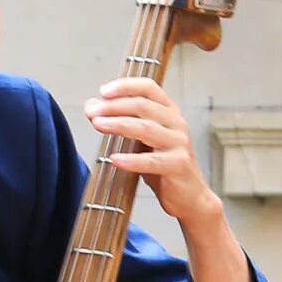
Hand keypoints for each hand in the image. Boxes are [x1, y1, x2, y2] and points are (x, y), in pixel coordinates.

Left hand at [86, 78, 218, 225]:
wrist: (190, 195)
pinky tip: (115, 159)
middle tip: (92, 112)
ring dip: (119, 124)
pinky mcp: (179, 165)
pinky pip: (151, 161)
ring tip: (98, 125)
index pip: (149, 88)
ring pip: (146, 128)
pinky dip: (131, 160)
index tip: (103, 91)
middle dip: (114, 107)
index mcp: (169, 112)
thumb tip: (91, 107)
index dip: (126, 86)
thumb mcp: (140, 139)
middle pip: (143, 106)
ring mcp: (179, 144)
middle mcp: (177, 123)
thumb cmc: (163, 164)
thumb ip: (120, 120)